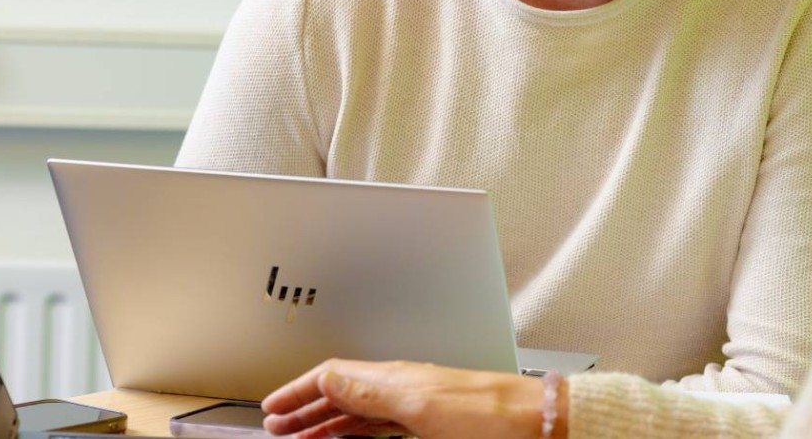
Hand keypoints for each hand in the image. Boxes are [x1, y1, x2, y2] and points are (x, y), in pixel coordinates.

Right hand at [259, 359, 559, 438]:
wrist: (539, 422)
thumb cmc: (491, 414)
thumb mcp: (420, 406)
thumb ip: (371, 394)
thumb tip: (328, 381)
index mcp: (396, 379)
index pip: (332, 377)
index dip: (298, 391)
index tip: (272, 408)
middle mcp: (405, 389)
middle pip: (342, 395)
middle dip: (306, 410)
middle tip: (278, 427)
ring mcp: (419, 407)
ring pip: (360, 413)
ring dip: (328, 423)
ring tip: (304, 436)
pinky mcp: (435, 425)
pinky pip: (382, 426)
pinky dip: (357, 432)